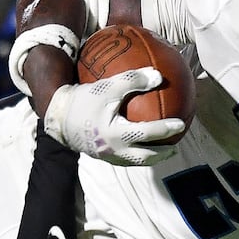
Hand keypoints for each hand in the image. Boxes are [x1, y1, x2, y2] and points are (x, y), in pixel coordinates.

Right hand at [42, 68, 187, 166]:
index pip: (146, 133)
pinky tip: (143, 146)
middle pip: (144, 157)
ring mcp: (108, 156)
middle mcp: (113, 149)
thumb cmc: (84, 100)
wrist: (59, 117)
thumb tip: (159, 76)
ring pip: (135, 161)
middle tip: (176, 145)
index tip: (180, 123)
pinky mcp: (102, 156)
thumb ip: (132, 80)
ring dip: (152, 157)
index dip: (165, 129)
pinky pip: (125, 158)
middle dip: (163, 153)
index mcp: (115, 134)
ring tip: (165, 151)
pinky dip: (138, 154)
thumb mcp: (107, 87)